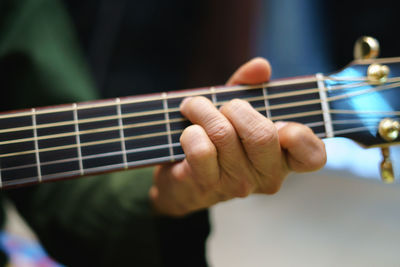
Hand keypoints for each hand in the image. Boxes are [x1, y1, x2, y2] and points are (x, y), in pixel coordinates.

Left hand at [150, 57, 325, 215]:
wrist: (184, 178)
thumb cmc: (217, 140)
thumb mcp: (237, 112)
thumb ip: (252, 88)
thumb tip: (261, 67)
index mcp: (283, 158)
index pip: (312, 156)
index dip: (301, 136)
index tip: (280, 123)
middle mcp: (266, 175)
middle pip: (262, 135)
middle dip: (236, 108)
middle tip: (223, 107)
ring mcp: (237, 184)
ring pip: (224, 135)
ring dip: (203, 110)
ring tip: (194, 108)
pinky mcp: (207, 184)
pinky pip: (201, 149)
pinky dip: (191, 131)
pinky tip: (189, 131)